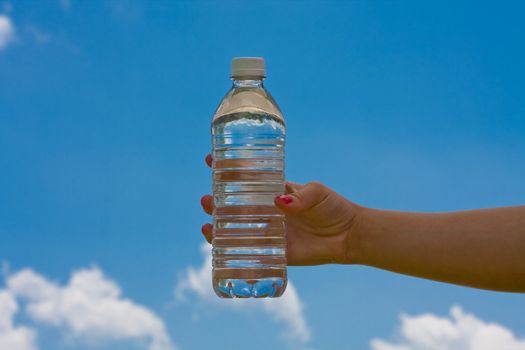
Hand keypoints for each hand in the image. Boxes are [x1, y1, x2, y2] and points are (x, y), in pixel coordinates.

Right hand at [200, 154, 361, 264]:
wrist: (348, 235)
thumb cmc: (334, 208)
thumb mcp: (317, 193)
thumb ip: (301, 196)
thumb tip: (279, 202)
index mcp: (275, 191)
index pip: (247, 178)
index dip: (228, 169)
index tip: (210, 160)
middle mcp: (268, 211)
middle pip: (234, 205)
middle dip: (215, 201)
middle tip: (205, 199)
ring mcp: (269, 231)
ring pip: (236, 228)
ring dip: (218, 225)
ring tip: (206, 223)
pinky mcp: (275, 251)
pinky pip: (250, 251)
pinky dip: (232, 249)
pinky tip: (218, 246)